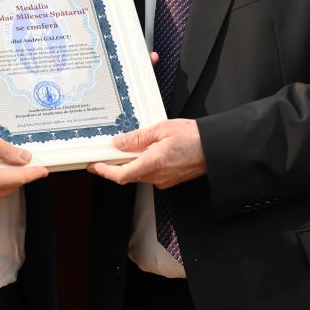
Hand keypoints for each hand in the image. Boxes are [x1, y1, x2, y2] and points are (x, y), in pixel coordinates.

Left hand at [88, 118, 204, 188]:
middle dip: (114, 166)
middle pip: (128, 175)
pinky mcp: (170, 179)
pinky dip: (141, 165)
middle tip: (104, 154)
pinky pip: (149, 174)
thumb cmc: (194, 137)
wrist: (216, 148)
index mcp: (153, 163)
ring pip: (138, 175)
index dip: (104, 172)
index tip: (94, 165)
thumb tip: (119, 142)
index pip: (121, 175)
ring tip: (123, 150)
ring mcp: (164, 180)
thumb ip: (138, 137)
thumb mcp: (162, 129)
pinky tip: (142, 153)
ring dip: (128, 165)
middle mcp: (157, 176)